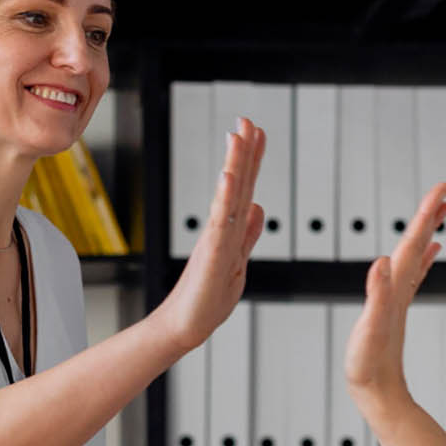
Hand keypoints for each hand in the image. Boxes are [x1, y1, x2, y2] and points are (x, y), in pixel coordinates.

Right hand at [159, 119, 266, 350]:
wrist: (187, 326)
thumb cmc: (208, 299)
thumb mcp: (238, 261)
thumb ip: (247, 234)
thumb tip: (257, 207)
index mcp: (230, 230)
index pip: (245, 188)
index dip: (252, 161)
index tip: (258, 132)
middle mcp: (222, 229)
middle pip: (237, 184)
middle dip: (244, 151)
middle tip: (247, 119)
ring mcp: (216, 239)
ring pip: (229, 196)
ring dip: (235, 164)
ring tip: (239, 134)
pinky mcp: (212, 255)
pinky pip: (221, 221)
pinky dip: (226, 198)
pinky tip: (229, 175)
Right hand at [344, 182, 445, 425]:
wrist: (379, 396)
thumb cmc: (370, 366)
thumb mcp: (371, 328)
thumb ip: (377, 295)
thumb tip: (383, 260)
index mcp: (395, 288)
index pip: (413, 242)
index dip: (426, 213)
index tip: (443, 188)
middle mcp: (400, 290)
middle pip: (418, 245)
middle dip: (430, 216)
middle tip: (445, 191)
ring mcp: (398, 300)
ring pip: (416, 258)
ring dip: (427, 234)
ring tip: (441, 214)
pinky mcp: (393, 311)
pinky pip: (411, 277)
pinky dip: (420, 260)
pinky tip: (428, 255)